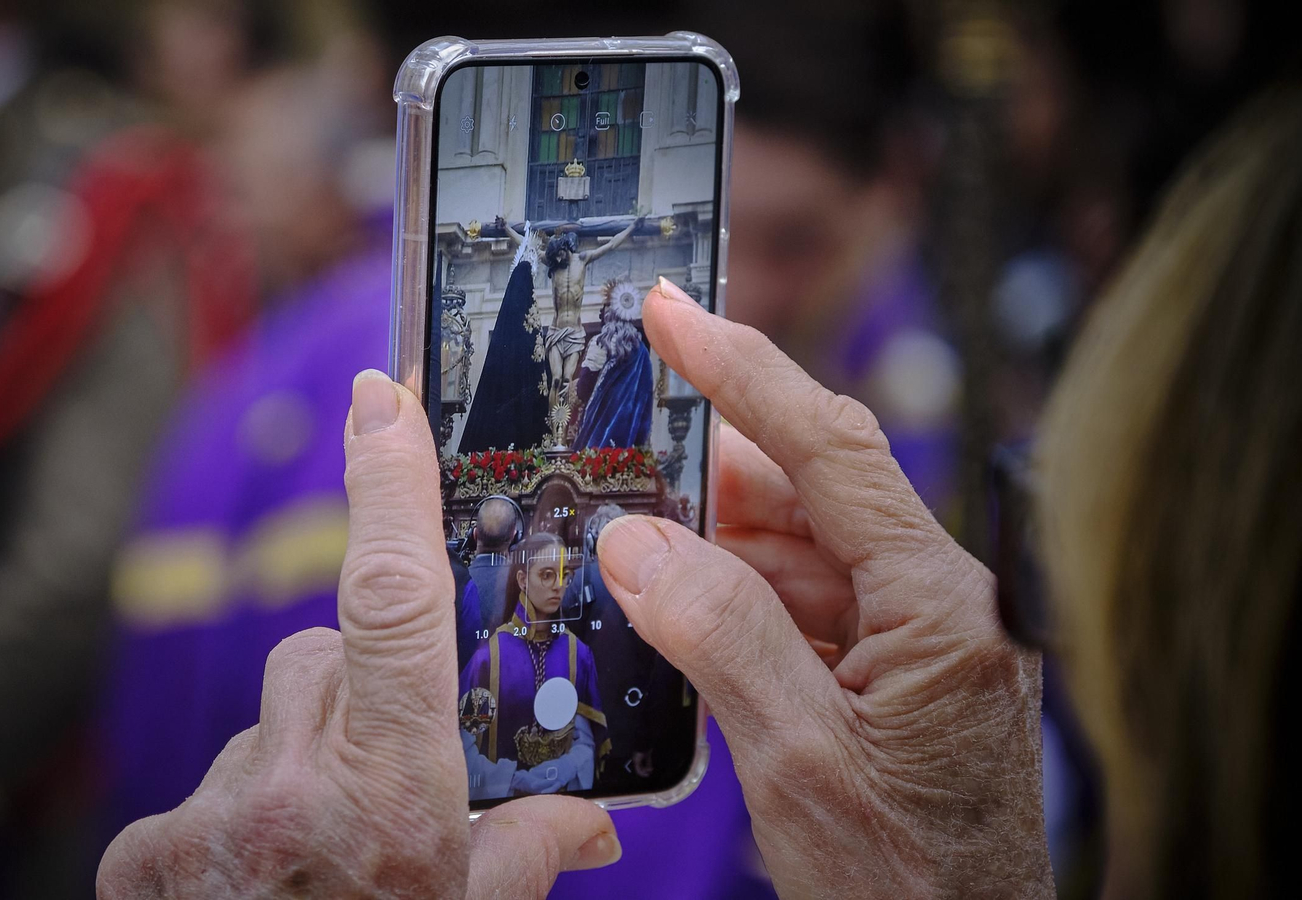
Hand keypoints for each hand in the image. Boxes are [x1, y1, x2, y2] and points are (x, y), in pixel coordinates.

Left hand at [98, 371, 620, 898]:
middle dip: (366, 688)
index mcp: (394, 798)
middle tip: (397, 773)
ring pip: (271, 720)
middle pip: (328, 660)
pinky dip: (245, 808)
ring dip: (306, 753)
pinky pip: (210, 782)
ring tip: (328, 850)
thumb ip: (532, 858)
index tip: (383, 396)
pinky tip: (264, 876)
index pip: (393, 604)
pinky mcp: (142, 851)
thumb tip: (588, 823)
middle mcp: (291, 792)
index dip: (388, 488)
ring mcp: (206, 820)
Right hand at [595, 278, 1052, 897]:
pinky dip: (732, 602)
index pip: (833, 451)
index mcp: (941, 605)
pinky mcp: (887, 676)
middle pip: (809, 495)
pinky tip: (673, 609)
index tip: (674, 313)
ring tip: (625, 538)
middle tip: (613, 450)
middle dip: (706, 474)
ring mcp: (914, 640)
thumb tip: (637, 540)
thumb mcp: (799, 762)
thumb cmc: (905, 887)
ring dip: (711, 546)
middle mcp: (938, 604)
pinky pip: (799, 608)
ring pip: (795, 552)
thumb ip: (719, 636)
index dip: (744, 372)